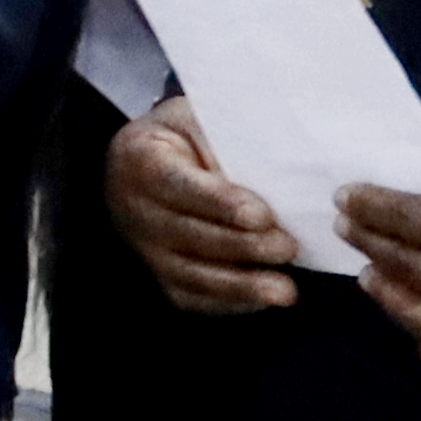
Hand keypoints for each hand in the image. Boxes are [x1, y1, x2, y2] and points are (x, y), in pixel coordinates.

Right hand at [108, 101, 297, 313]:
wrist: (146, 158)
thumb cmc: (185, 135)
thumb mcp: (198, 118)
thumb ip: (224, 138)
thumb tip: (274, 167)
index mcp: (138, 157)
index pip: (177, 184)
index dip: (218, 202)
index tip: (261, 215)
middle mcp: (132, 206)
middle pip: (186, 234)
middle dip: (241, 245)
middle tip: (288, 247)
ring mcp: (143, 246)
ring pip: (189, 274)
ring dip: (240, 285)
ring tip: (285, 290)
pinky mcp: (158, 273)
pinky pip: (191, 297)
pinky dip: (229, 303)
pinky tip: (263, 300)